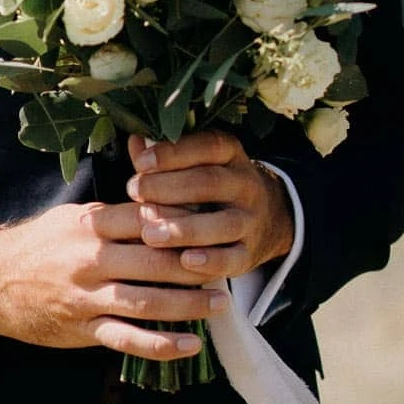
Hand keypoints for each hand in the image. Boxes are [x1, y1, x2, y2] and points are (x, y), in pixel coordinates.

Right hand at [0, 198, 227, 362]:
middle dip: (196, 265)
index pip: (147, 218)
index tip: (213, 224)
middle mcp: (91, 260)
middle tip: (228, 266)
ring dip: (187, 304)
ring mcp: (87, 297)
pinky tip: (189, 345)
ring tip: (219, 304)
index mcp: (91, 225)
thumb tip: (158, 197)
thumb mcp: (70, 216)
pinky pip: (126, 339)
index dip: (183, 222)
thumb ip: (113, 212)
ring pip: (146, 301)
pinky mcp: (83, 329)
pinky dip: (160, 345)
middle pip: (155, 261)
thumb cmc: (40, 245)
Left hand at [127, 130, 293, 279]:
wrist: (268, 218)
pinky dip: (211, 261)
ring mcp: (252, 220)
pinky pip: (234, 258)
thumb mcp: (199, 163)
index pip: (207, 146)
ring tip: (149, 234)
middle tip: (135, 193)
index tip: (141, 163)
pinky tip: (185, 261)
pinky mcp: (251, 253)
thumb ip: (167, 157)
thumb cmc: (215, 187)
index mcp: (231, 155)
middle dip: (169, 188)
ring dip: (185, 229)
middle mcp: (246, 184)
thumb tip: (135, 142)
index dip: (174, 153)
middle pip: (210, 182)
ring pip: (223, 223)